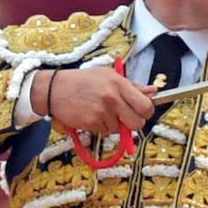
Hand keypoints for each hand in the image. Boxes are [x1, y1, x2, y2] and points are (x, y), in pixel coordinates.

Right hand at [37, 68, 156, 134]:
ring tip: (101, 110)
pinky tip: (92, 115)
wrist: (54, 89)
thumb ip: (132, 86)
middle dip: (133, 124)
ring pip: (120, 129)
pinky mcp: (92, 123)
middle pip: (138, 123)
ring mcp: (102, 112)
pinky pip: (105, 131)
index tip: (141, 112)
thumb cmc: (83, 81)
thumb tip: (153, 91)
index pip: (146, 106)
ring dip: (114, 124)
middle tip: (125, 117)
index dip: (146, 112)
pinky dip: (101, 127)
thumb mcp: (108, 76)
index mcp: (120, 84)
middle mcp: (113, 98)